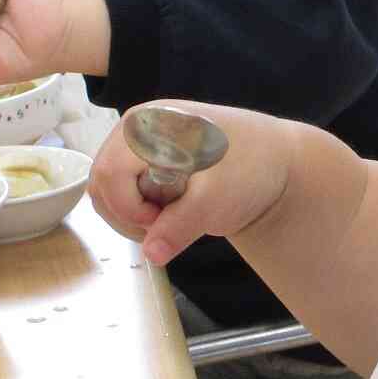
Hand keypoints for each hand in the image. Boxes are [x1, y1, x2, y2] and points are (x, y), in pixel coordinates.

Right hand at [86, 101, 295, 269]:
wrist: (276, 159)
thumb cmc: (252, 167)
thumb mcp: (218, 201)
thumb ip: (181, 227)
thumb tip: (151, 254)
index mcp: (150, 124)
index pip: (109, 173)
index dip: (128, 208)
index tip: (160, 222)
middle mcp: (138, 125)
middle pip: (101, 181)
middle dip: (126, 214)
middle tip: (163, 226)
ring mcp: (140, 140)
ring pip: (107, 188)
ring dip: (129, 214)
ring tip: (167, 220)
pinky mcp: (145, 156)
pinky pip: (121, 187)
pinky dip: (137, 208)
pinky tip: (167, 212)